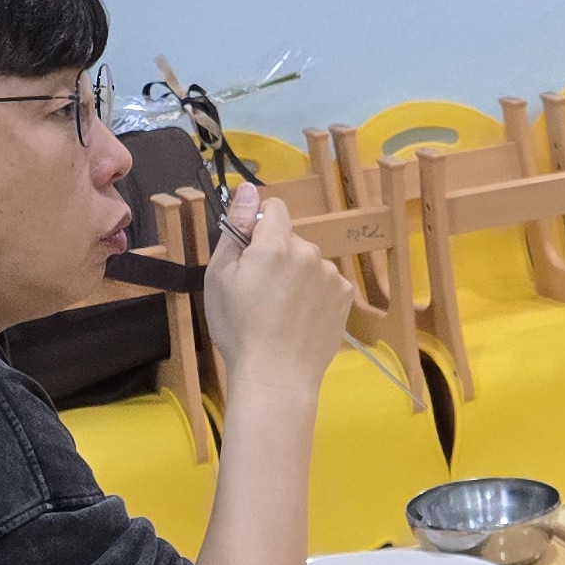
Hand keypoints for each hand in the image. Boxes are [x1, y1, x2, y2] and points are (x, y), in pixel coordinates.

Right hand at [198, 183, 355, 384]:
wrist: (276, 376)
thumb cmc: (238, 328)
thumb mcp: (220, 276)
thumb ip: (235, 227)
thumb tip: (247, 189)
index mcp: (275, 244)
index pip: (274, 208)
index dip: (259, 225)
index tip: (250, 252)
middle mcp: (309, 252)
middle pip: (291, 238)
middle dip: (277, 254)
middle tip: (261, 291)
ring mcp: (331, 275)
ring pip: (309, 261)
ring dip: (298, 274)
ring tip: (281, 310)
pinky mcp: (345, 296)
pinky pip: (327, 282)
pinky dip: (315, 293)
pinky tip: (301, 317)